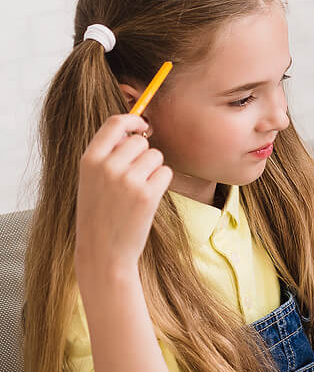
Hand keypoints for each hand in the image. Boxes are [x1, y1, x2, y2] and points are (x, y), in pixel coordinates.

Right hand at [74, 114, 172, 283]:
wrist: (102, 251)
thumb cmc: (99, 214)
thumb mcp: (92, 180)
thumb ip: (109, 155)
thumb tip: (136, 130)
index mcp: (89, 160)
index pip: (114, 123)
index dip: (133, 120)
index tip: (141, 124)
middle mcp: (107, 167)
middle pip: (141, 141)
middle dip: (144, 154)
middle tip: (134, 176)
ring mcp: (128, 180)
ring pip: (156, 156)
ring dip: (153, 169)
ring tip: (137, 191)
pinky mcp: (147, 194)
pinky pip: (166, 172)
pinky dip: (161, 183)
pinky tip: (147, 199)